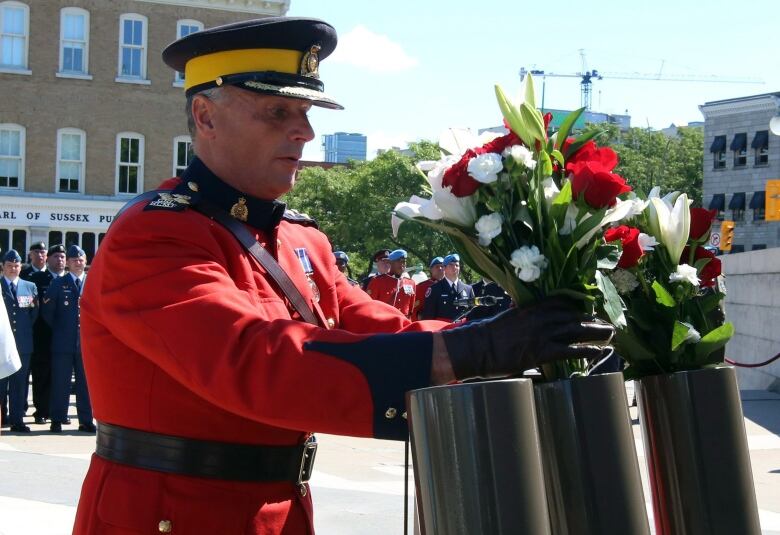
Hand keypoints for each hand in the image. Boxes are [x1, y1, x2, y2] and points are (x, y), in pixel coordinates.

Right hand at [441, 299, 614, 379]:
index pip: (561, 302)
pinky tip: (597, 351)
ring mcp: (542, 334)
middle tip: (607, 323)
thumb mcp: (508, 318)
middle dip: (592, 319)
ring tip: (610, 334)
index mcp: (531, 308)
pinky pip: (570, 350)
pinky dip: (586, 350)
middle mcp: (540, 318)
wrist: (477, 347)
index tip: (589, 308)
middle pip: (573, 316)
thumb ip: (523, 316)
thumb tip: (530, 317)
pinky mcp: (541, 352)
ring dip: (596, 332)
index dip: (578, 306)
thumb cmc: (488, 335)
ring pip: (576, 330)